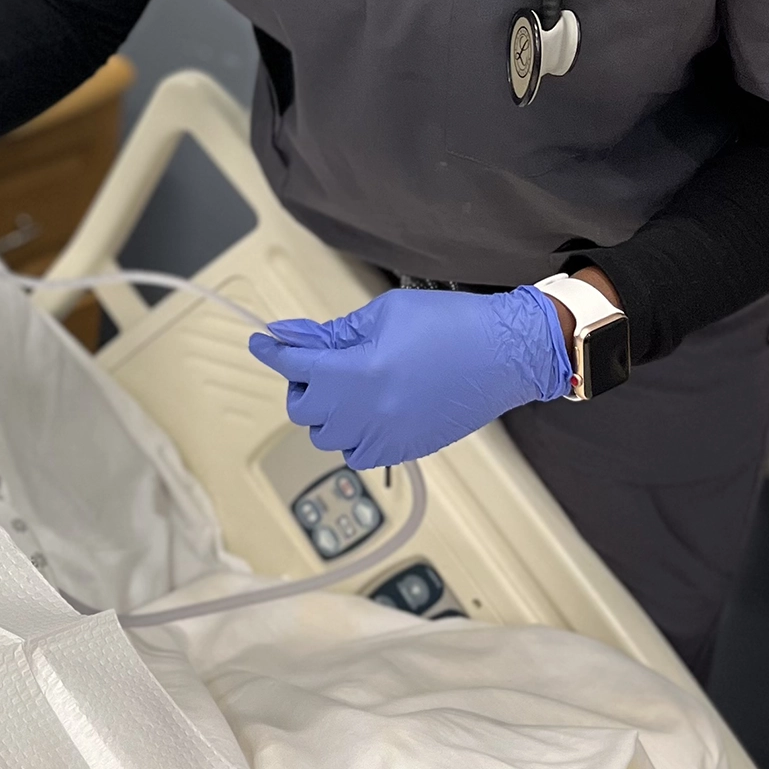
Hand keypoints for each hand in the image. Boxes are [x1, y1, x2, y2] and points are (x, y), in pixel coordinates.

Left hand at [246, 284, 572, 467]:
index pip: (296, 368)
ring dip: (325, 411)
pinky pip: (358, 454)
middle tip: (318, 360)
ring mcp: (389, 437)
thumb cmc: (452, 324)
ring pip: (327, 436)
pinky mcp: (408, 449)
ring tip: (345, 384)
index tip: (261, 343)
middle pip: (304, 410)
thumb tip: (291, 336)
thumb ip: (332, 333)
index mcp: (360, 373)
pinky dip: (351, 434)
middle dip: (302, 383)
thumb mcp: (383, 314)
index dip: (273, 352)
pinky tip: (365, 410)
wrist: (507, 353)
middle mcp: (369, 413)